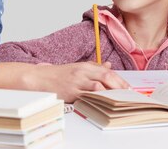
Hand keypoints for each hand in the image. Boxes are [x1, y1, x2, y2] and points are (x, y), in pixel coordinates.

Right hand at [0, 61, 129, 101]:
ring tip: (119, 99)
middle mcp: (82, 72)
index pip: (107, 72)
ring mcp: (76, 82)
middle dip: (119, 86)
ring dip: (110, 93)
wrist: (39, 78)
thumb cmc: (58, 74)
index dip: (120, 80)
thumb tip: (109, 65)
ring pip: (98, 87)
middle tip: (128, 94)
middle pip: (106, 78)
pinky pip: (86, 96)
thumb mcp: (77, 67)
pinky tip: (103, 103)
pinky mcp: (70, 92)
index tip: (129, 87)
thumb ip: (94, 67)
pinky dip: (97, 99)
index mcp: (86, 66)